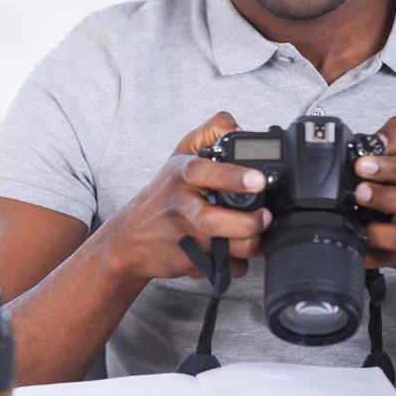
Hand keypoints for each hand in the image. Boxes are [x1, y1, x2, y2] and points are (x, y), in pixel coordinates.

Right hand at [103, 111, 272, 282]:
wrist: (131, 237)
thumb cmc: (163, 194)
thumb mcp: (181, 155)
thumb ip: (210, 132)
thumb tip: (239, 127)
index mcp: (181, 174)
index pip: (204, 172)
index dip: (233, 176)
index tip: (258, 180)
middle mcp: (180, 206)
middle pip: (215, 220)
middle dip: (248, 222)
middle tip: (265, 217)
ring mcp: (183, 236)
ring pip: (225, 248)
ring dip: (250, 245)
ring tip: (257, 234)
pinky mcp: (188, 262)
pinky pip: (224, 268)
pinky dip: (237, 265)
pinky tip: (235, 252)